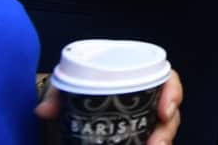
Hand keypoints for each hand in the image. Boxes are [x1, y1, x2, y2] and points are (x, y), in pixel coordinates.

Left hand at [36, 70, 183, 144]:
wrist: (63, 119)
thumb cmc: (72, 96)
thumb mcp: (65, 89)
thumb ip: (56, 94)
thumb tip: (43, 110)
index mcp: (136, 79)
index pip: (167, 79)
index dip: (173, 92)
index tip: (165, 111)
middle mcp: (146, 101)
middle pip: (170, 111)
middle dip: (168, 130)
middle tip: (157, 144)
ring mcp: (142, 123)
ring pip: (163, 131)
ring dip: (162, 142)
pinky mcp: (135, 138)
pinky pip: (150, 142)